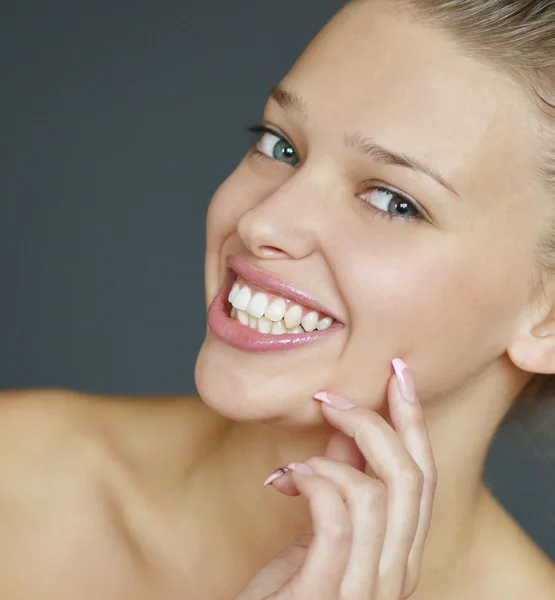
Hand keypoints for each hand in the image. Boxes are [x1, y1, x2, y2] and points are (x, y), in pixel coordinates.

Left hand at [236, 359, 436, 599]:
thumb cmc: (286, 592)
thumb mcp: (322, 530)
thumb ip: (343, 481)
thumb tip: (349, 425)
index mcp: (401, 555)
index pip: (425, 477)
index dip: (414, 420)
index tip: (399, 372)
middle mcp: (396, 576)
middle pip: (411, 478)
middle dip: (373, 422)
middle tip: (330, 398)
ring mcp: (365, 591)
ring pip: (378, 494)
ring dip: (333, 459)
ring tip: (299, 465)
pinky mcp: (327, 596)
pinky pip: (336, 519)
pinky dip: (314, 482)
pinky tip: (287, 479)